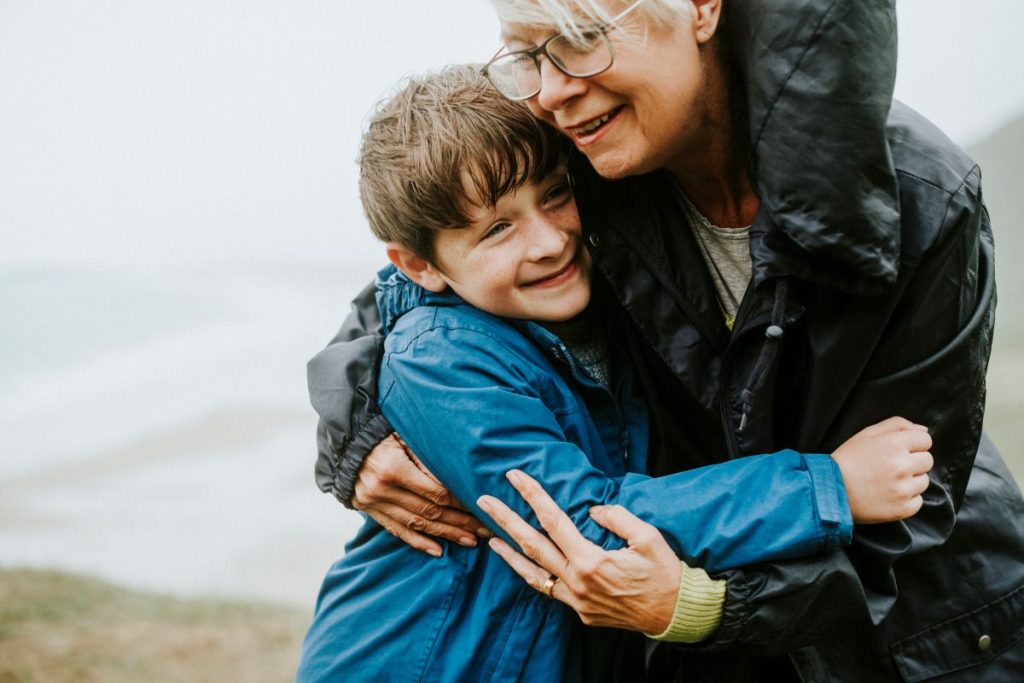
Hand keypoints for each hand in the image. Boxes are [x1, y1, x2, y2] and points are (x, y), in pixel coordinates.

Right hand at [353, 433, 487, 555]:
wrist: (345, 443)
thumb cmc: (382, 434)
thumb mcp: (405, 437)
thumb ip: (428, 458)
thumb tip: (458, 479)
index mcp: (393, 469)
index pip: (435, 492)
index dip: (460, 502)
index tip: (481, 507)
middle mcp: (382, 490)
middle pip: (429, 512)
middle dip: (460, 522)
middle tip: (485, 530)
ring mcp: (374, 503)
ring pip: (416, 525)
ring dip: (445, 535)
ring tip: (470, 541)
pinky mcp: (370, 511)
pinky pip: (397, 530)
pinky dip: (418, 542)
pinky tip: (438, 550)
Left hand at [477, 469, 680, 634]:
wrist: (676, 613)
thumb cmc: (665, 572)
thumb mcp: (647, 536)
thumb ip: (616, 517)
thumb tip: (592, 510)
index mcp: (591, 560)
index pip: (553, 520)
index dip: (532, 495)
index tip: (515, 476)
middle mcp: (577, 582)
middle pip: (532, 545)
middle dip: (505, 520)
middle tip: (483, 500)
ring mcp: (577, 600)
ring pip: (533, 573)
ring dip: (509, 553)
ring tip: (488, 536)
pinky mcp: (581, 612)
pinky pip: (549, 590)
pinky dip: (531, 576)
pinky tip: (521, 564)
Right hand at [832, 416, 933, 523]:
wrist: (829, 492)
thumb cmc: (847, 460)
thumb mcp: (866, 434)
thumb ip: (897, 425)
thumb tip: (924, 429)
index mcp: (894, 443)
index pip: (925, 440)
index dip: (912, 444)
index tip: (898, 451)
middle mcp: (902, 465)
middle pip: (927, 460)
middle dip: (913, 462)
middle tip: (890, 468)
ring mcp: (904, 489)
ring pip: (924, 481)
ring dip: (910, 481)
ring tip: (886, 482)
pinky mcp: (903, 509)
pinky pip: (918, 501)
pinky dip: (906, 500)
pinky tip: (887, 496)